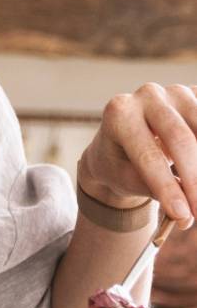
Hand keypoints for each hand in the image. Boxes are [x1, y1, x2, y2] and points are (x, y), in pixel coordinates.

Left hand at [80, 83, 196, 227]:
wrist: (123, 138)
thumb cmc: (120, 163)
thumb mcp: (124, 179)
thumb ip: (152, 190)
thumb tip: (185, 212)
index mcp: (119, 114)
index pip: (148, 156)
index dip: (168, 188)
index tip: (183, 216)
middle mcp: (147, 94)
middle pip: (180, 139)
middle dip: (194, 180)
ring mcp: (175, 91)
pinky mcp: (195, 93)